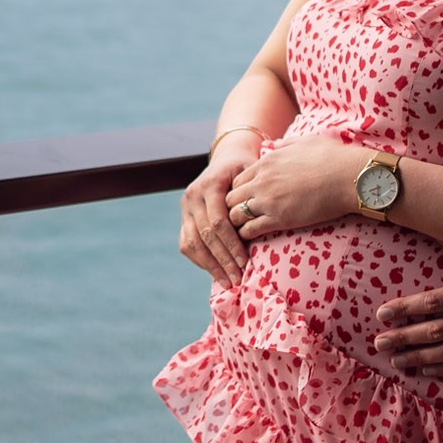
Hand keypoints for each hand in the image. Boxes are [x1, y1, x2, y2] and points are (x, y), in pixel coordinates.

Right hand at [179, 132, 262, 283]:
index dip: (231, 244)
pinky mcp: (183, 218)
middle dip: (222, 260)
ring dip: (210, 266)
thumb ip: (253, 196)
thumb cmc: (247, 170)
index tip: (245, 263)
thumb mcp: (252, 174)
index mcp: (209, 184)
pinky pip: (186, 244)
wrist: (228, 159)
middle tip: (237, 279)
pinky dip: (200, 261)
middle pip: (205, 235)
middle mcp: (193, 196)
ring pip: (192, 242)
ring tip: (228, 282)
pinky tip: (215, 273)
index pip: (218, 221)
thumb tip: (258, 225)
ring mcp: (185, 208)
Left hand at [225, 133, 360, 240]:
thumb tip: (278, 144)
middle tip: (241, 218)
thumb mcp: (306, 141)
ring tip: (243, 230)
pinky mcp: (279, 219)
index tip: (246, 200)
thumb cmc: (334, 157)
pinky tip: (252, 238)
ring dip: (237, 223)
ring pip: (235, 215)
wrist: (349, 176)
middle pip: (231, 197)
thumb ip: (287, 144)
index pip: (237, 180)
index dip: (240, 192)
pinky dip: (247, 235)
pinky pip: (250, 230)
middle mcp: (262, 181)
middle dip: (233, 208)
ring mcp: (268, 200)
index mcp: (267, 162)